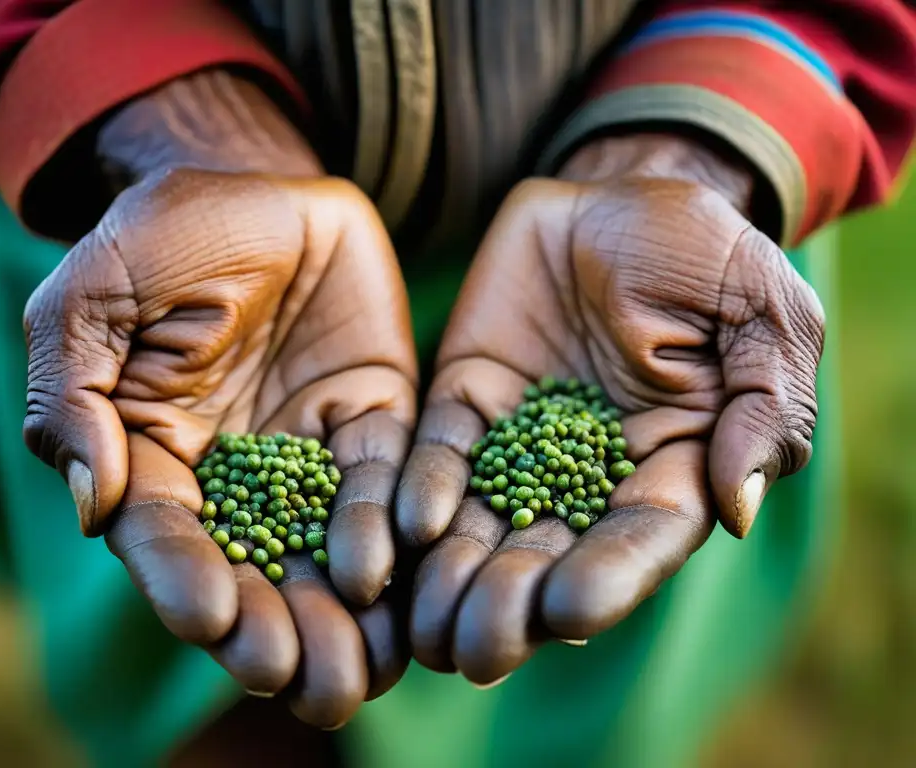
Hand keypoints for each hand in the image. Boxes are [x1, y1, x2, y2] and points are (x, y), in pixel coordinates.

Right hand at [22, 72, 415, 727]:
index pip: (167, 539)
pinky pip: (387, 481)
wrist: (255, 188)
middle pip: (256, 572)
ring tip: (363, 668)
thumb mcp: (90, 299)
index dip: (184, 582)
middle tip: (305, 682)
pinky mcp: (375, 421)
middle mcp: (238, 476)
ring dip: (343, 612)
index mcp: (157, 458)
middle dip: (277, 630)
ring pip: (326, 549)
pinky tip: (397, 567)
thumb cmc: (158, 239)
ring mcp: (311, 453)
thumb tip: (93, 500)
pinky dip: (392, 526)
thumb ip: (74, 395)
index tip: (212, 619)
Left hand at [395, 134, 824, 684]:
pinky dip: (422, 489)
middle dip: (512, 606)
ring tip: (428, 622)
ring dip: (454, 577)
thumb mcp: (763, 313)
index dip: (611, 577)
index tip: (574, 608)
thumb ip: (764, 407)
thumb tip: (738, 507)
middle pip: (548, 557)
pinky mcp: (466, 400)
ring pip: (483, 525)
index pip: (640, 540)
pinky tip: (410, 522)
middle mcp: (587, 474)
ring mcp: (519, 441)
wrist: (617, 194)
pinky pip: (438, 453)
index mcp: (669, 467)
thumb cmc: (704, 253)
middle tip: (475, 647)